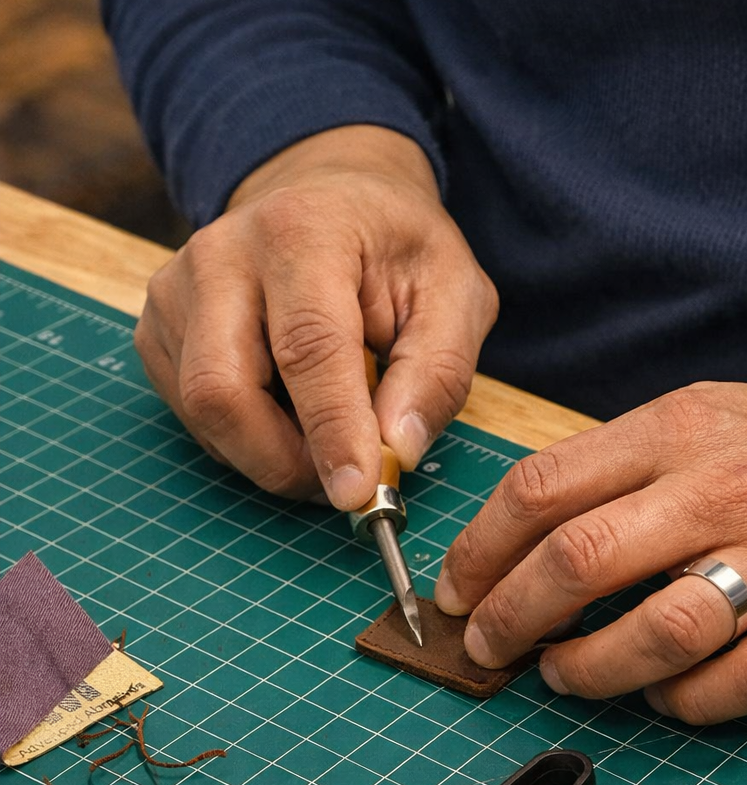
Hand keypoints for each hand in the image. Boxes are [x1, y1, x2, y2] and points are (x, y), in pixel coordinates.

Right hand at [134, 126, 497, 507]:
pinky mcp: (160, 327)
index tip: (358, 493)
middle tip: (344, 482)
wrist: (329, 198)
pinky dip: (245, 438)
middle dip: (285, 461)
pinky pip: (192, 412)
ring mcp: (177, 291)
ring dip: (270, 453)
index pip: (308, 348)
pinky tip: (290, 414)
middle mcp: (220, 254)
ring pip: (204, 410)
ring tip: (329, 437)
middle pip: (223, 389)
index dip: (332, 430)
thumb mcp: (456, 293)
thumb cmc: (398, 250)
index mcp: (303, 231)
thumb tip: (399, 450)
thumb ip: (438, 371)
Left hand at [435, 381, 746, 722]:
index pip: (543, 488)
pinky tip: (661, 695)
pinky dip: (684, 702)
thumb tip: (515, 537)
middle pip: (583, 561)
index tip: (456, 588)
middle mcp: (722, 494)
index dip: (479, 548)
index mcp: (675, 434)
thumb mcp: (693, 417)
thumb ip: (609, 466)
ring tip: (561, 673)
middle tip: (486, 645)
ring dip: (591, 668)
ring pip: (661, 632)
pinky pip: (741, 682)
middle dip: (510, 615)